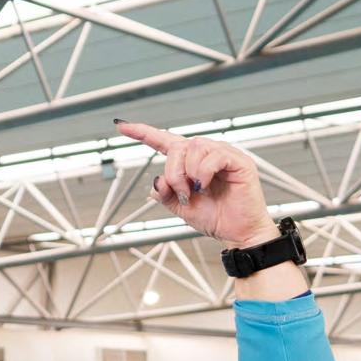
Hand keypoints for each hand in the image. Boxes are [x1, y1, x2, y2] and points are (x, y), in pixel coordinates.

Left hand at [114, 121, 274, 245]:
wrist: (239, 234)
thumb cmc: (217, 218)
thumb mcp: (181, 208)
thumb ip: (166, 194)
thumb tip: (157, 182)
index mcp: (192, 162)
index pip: (165, 141)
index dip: (143, 132)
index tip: (122, 126)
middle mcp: (207, 154)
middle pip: (178, 146)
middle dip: (173, 171)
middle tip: (182, 194)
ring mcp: (224, 155)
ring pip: (194, 147)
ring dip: (188, 173)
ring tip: (196, 192)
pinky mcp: (239, 161)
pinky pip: (214, 156)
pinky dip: (203, 172)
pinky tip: (206, 186)